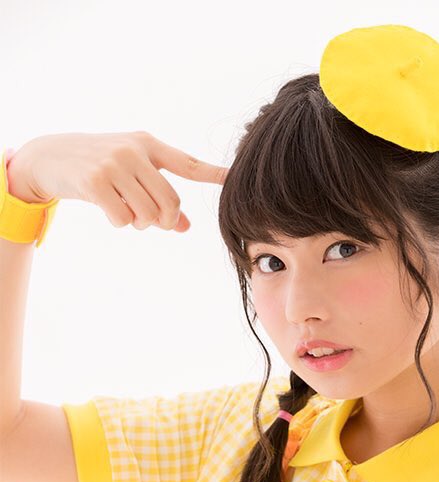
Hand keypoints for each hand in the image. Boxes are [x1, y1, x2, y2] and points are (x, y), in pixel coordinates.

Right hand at [10, 131, 227, 232]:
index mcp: (149, 145)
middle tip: (148, 220)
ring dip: (139, 223)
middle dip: (163, 220)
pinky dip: (119, 222)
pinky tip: (107, 209)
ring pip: (147, 214)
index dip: (212, 173)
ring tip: (125, 211)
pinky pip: (124, 219)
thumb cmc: (99, 167)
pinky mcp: (95, 181)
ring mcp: (114, 164)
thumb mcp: (130, 174)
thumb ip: (157, 197)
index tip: (234, 177)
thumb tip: (184, 226)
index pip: (187, 164)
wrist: (50, 156)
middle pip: (170, 202)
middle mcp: (134, 151)